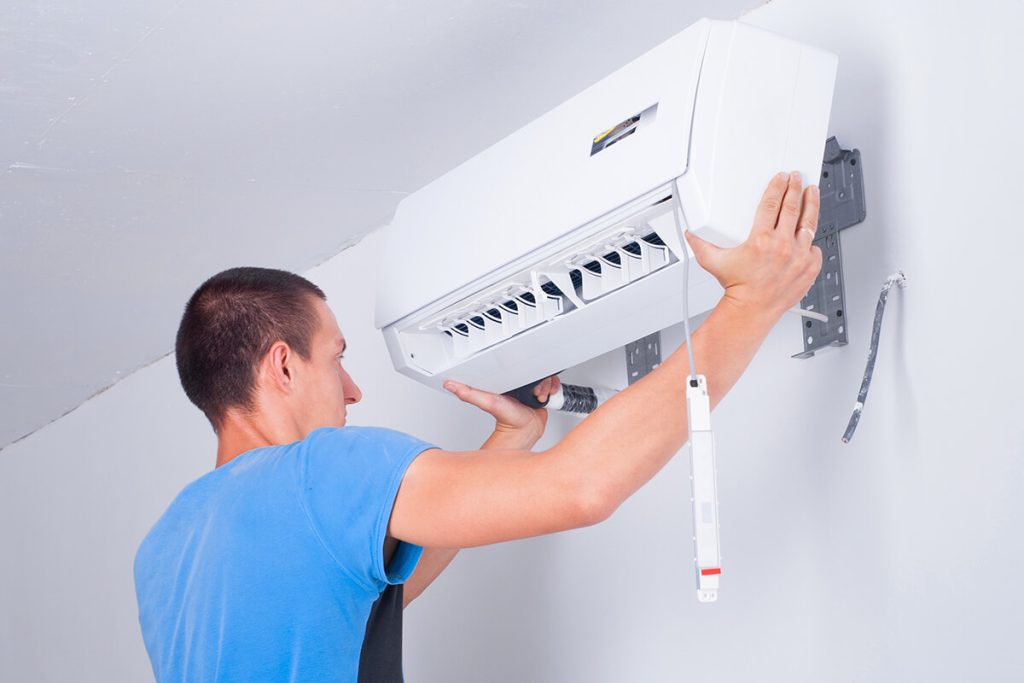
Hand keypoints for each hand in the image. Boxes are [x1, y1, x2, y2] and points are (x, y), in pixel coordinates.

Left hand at [443, 376, 560, 449]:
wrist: (525, 433)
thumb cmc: (507, 420)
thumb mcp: (487, 402)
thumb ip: (469, 393)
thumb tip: (450, 385)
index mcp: (508, 380)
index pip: (518, 363)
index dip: (524, 365)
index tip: (525, 370)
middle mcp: (521, 383)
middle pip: (535, 369)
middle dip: (538, 379)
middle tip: (532, 390)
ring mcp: (532, 388)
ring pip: (546, 376)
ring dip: (546, 386)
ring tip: (538, 396)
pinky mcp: (543, 394)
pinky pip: (553, 385)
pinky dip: (553, 389)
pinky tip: (545, 397)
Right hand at [685, 171, 822, 320]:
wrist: (752, 310)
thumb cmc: (737, 288)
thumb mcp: (714, 262)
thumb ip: (700, 244)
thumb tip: (690, 233)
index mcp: (760, 240)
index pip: (772, 204)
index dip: (777, 187)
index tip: (781, 178)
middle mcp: (782, 246)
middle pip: (792, 207)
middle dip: (795, 189)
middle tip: (796, 179)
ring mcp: (799, 256)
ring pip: (809, 223)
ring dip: (811, 205)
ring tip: (812, 192)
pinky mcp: (809, 267)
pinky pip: (815, 247)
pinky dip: (810, 240)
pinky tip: (808, 232)